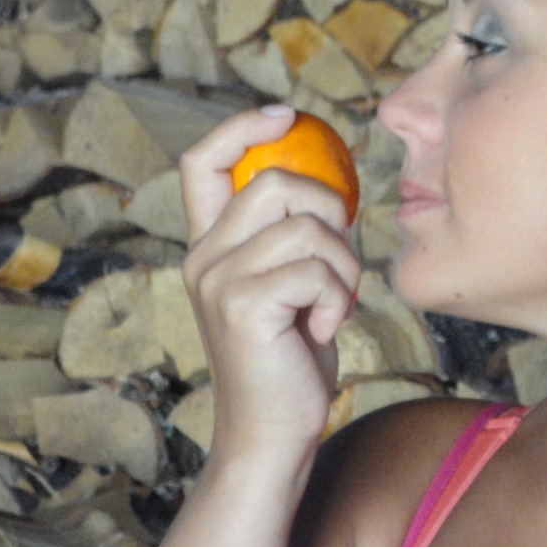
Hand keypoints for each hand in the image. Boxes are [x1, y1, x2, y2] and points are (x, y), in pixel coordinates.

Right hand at [180, 107, 361, 467]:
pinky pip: (317, 270)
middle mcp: (202, 256)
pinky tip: (324, 329)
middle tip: (339, 261)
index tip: (287, 115)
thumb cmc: (292, 356)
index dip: (243, 127)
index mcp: (210, 245)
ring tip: (333, 303)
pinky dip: (338, 298)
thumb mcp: (289, 285)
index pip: (204, 161)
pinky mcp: (242, 306)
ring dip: (343, 265)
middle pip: (276, 181)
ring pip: (307, 227)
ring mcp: (217, 280)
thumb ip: (291, 238)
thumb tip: (331, 187)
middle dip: (331, 210)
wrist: (275, 431)